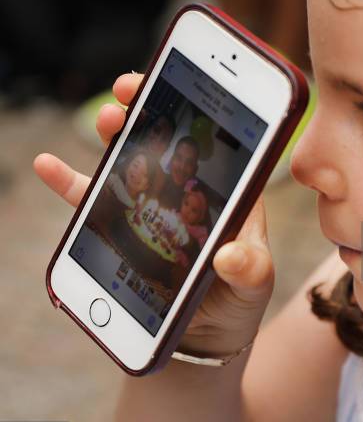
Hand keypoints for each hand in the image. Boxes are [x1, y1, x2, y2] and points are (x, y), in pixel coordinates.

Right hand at [34, 73, 273, 355]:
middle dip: (149, 109)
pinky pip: (93, 201)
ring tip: (107, 119)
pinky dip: (70, 181)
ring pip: (130, 161)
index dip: (194, 110)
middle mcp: (187, 192)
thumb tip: (230, 257)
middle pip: (166, 141)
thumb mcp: (253, 284)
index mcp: (226, 192)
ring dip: (116, 135)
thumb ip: (250, 270)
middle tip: (132, 91)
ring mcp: (152, 207)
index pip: (211, 143)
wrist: (203, 336)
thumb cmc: (237, 300)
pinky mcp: (123, 229)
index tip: (178, 84)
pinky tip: (49, 164)